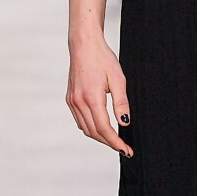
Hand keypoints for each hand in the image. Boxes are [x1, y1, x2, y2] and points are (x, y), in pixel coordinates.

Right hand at [66, 35, 133, 155]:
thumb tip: (125, 123)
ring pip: (86, 129)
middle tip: (124, 147)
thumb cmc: (102, 58)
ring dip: (100, 137)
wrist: (84, 45)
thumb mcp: (118, 79)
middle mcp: (78, 102)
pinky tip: (100, 126)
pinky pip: (80, 120)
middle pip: (94, 132)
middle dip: (109, 143)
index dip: (116, 143)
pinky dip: (91, 127)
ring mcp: (72, 101)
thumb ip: (121, 103)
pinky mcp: (70, 99)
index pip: (104, 129)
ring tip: (114, 139)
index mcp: (91, 98)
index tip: (127, 150)